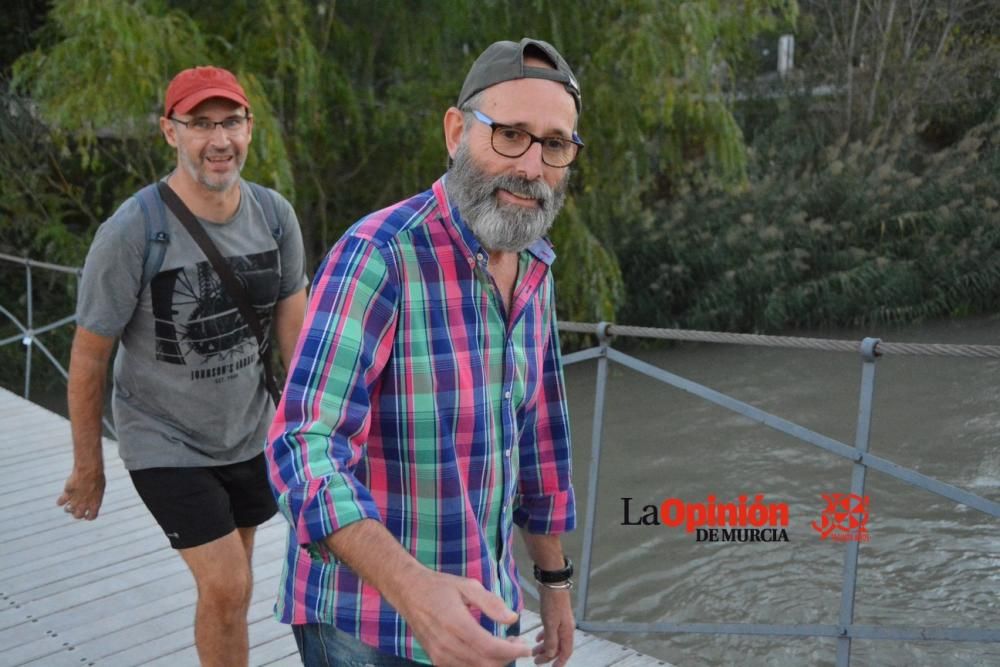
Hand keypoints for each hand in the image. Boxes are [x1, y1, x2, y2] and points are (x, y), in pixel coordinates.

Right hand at [57, 468, 105, 519]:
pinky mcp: (67, 494)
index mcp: (95, 503)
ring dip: (67, 509)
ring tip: (68, 505)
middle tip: (76, 508)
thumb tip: (91, 500)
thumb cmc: (97, 477)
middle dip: (76, 513)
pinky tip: (61, 500)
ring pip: (68, 510)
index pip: (91, 516)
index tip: (86, 515)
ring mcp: (75, 500)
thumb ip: (95, 497)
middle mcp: (85, 504)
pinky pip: (60, 502)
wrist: (89, 470)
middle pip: (77, 516)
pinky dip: (60, 501)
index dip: (88, 517)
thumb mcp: (99, 488)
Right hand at [397, 568, 530, 666]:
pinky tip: (486, 652)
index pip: (490, 647)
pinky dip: (479, 665)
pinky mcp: (435, 659)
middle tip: (517, 644)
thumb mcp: (468, 585)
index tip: (526, 647)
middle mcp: (447, 644)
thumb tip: (512, 619)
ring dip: (494, 663)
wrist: (408, 591)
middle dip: (506, 658)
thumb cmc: (439, 586)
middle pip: (485, 663)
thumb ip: (491, 603)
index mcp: (456, 623)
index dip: (512, 651)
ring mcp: (439, 655)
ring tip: (504, 647)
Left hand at [532, 587, 573, 665]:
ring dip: (544, 646)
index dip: (560, 661)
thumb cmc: (552, 603)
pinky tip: (537, 638)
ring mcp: (560, 621)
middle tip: (535, 661)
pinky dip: (544, 636)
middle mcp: (566, 628)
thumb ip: (551, 640)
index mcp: (567, 632)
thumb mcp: (550, 624)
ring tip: (533, 651)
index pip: (566, 652)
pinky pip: (550, 630)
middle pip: (558, 647)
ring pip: (553, 638)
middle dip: (548, 655)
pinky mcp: (554, 614)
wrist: (552, 583)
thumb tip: (550, 655)